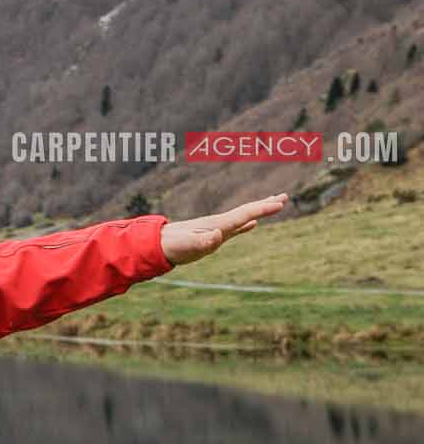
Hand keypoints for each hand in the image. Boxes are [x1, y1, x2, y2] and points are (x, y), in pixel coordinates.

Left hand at [159, 194, 287, 266]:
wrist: (158, 244)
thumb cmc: (173, 246)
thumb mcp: (188, 246)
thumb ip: (202, 241)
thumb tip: (217, 236)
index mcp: (218, 225)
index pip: (244, 214)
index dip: (262, 210)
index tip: (280, 204)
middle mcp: (220, 223)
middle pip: (247, 211)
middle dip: (266, 204)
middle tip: (285, 197)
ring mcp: (217, 228)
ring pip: (244, 217)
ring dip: (259, 211)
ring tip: (274, 204)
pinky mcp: (213, 235)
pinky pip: (236, 227)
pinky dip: (247, 224)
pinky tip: (252, 225)